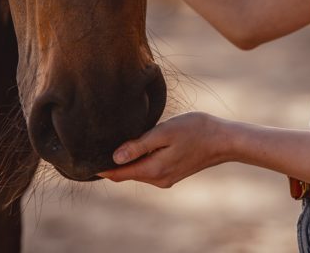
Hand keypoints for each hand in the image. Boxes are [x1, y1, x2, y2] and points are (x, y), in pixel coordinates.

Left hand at [98, 112, 232, 187]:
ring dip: (127, 160)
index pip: (118, 174)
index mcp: (153, 170)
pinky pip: (149, 169)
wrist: (224, 140)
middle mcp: (158, 179)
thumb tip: (114, 157)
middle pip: (126, 173)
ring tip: (115, 142)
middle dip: (112, 163)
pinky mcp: (173, 173)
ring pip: (138, 171)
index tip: (85, 159)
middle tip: (96, 145)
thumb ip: (139, 145)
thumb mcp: (165, 132)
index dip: (100, 168)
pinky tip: (138, 146)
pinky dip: (140, 160)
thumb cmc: (196, 130)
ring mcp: (166, 178)